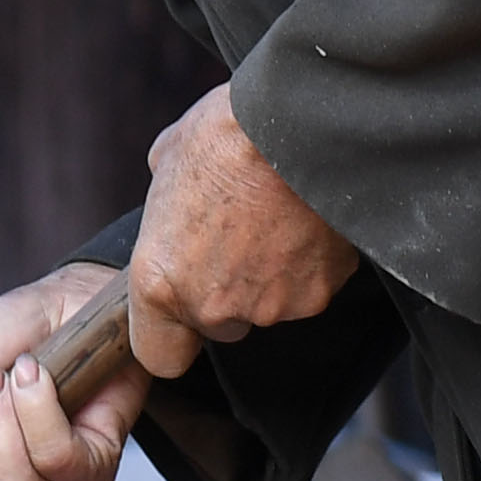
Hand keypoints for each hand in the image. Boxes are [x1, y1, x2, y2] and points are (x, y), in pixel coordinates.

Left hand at [128, 83, 359, 378]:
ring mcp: (271, 306)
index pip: (160, 356)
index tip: (181, 307)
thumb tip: (173, 196)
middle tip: (238, 236)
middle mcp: (213, 306)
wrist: (298, 124)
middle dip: (227, 293)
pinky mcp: (319, 294)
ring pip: (267, 305)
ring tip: (275, 216)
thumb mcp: (169, 158)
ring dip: (270, 273)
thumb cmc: (227, 133)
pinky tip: (305, 219)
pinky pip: (310, 286)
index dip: (171, 333)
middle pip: (220, 327)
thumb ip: (166, 202)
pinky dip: (309, 262)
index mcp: (160, 281)